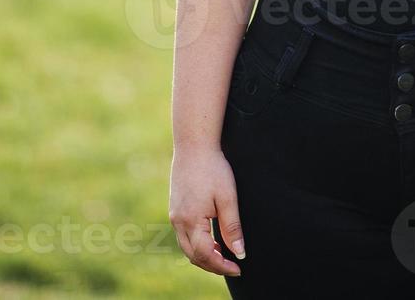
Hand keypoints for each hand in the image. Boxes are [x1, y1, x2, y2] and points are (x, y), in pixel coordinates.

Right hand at [169, 145, 244, 276]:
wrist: (193, 145)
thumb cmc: (213, 168)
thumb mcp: (228, 198)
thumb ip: (232, 228)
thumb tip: (239, 253)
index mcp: (191, 220)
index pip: (206, 255)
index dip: (222, 266)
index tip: (238, 268)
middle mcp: (178, 221)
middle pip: (193, 256)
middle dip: (212, 265)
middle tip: (232, 266)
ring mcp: (174, 215)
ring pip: (187, 248)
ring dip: (204, 256)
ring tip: (223, 256)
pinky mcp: (174, 209)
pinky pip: (184, 236)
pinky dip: (197, 245)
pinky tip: (211, 241)